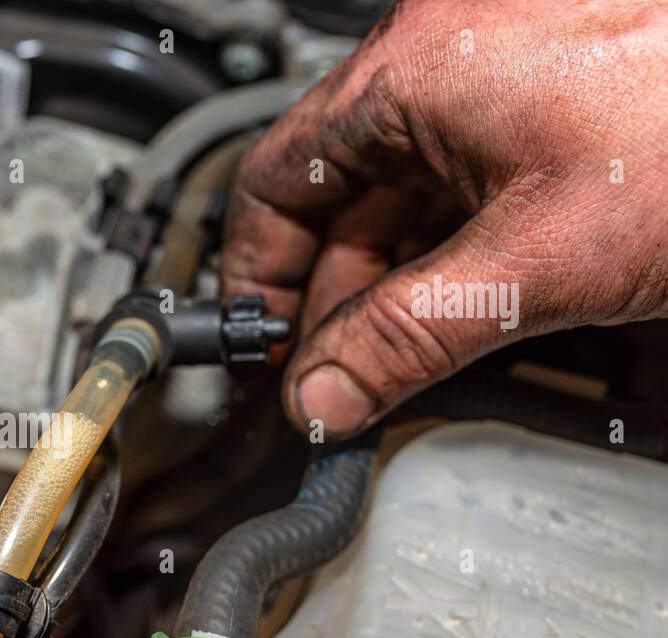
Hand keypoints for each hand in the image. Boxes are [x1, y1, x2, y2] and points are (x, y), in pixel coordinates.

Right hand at [223, 0, 667, 436]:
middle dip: (342, 301)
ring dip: (409, 289)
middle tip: (346, 384)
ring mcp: (509, 81)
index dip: (258, 276)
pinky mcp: (562, 110)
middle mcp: (450, 61)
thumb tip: (324, 393)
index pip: (275, 181)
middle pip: (347, 200)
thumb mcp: (543, 256)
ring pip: (418, 201)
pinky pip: (482, 192)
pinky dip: (473, 259)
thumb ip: (412, 334)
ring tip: (417, 365)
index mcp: (414, 71)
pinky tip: (489, 315)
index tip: (265, 348)